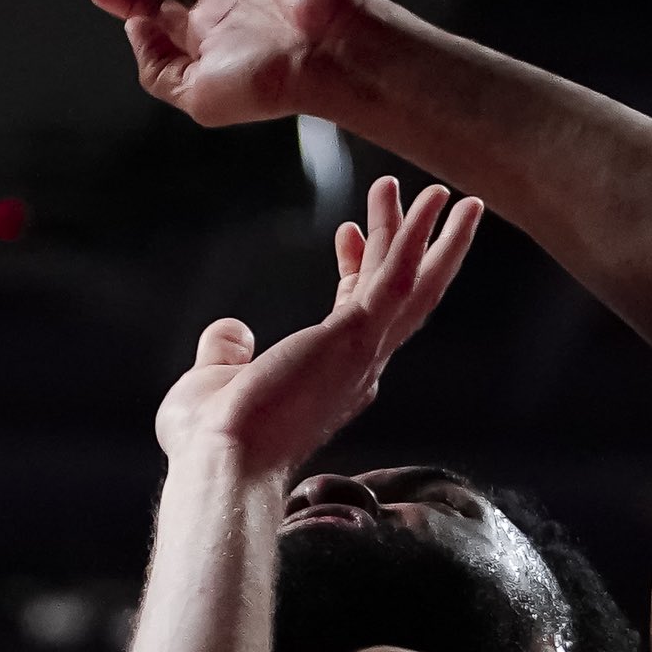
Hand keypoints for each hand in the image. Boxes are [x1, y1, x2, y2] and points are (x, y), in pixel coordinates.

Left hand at [156, 176, 482, 476]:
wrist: (220, 460)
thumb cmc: (212, 438)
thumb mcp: (211, 381)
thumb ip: (225, 353)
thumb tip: (231, 331)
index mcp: (333, 378)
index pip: (357, 313)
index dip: (357, 268)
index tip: (348, 230)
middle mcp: (360, 367)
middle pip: (398, 296)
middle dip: (404, 245)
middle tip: (409, 196)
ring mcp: (364, 352)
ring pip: (414, 286)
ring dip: (427, 236)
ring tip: (441, 191)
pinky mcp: (357, 336)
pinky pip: (399, 278)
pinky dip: (417, 238)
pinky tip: (428, 203)